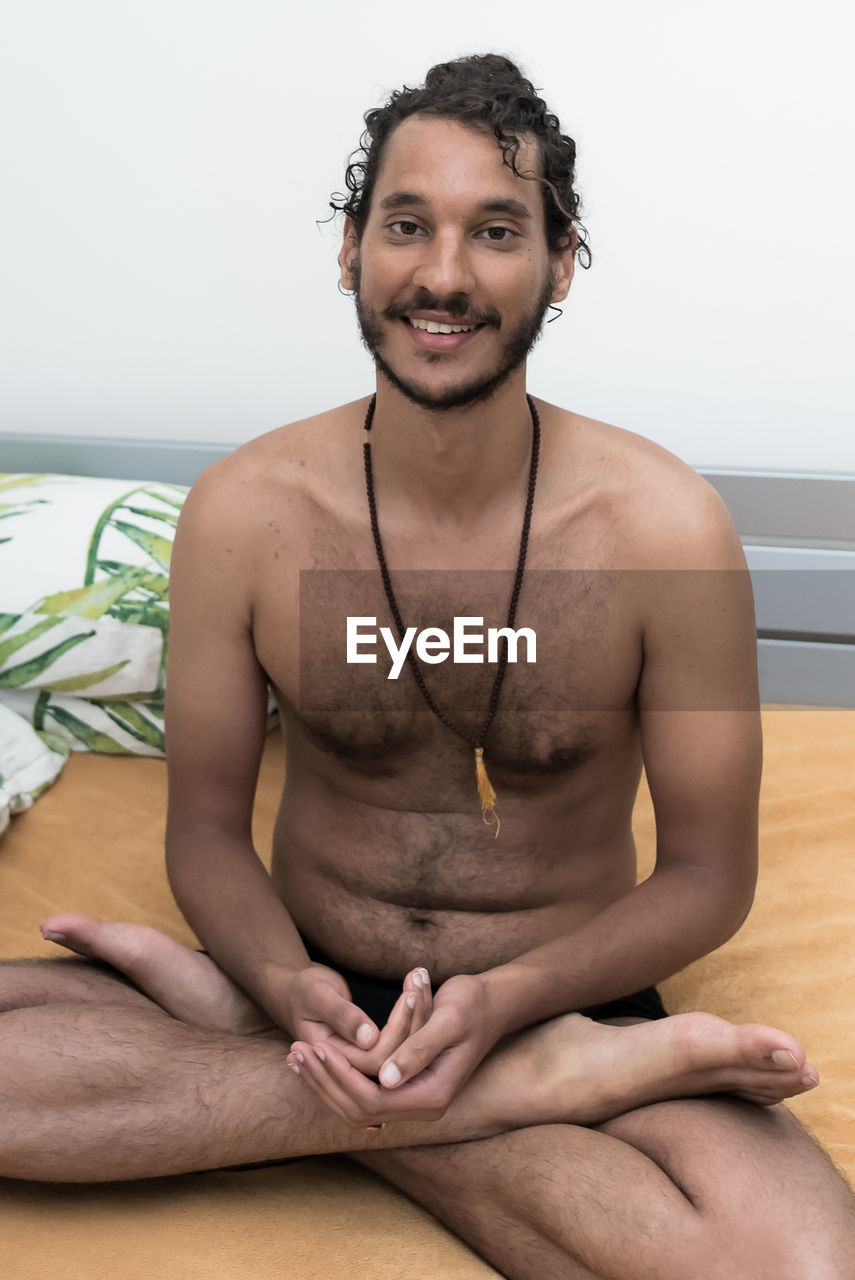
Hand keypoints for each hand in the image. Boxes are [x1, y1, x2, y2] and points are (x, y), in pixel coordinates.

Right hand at [285, 962, 432, 1074]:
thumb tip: (369, 1038)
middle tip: (420, 978)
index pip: (376, 1059)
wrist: (301, 992)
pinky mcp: (377, 1050)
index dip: (397, 1029)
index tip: (409, 994)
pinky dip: (414, 1012)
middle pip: (396, 1056)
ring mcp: (366, 1061)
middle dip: (414, 1017)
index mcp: (334, 1061)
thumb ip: (341, 1015)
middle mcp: (353, 1067)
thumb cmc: (305, 989)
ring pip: (404, 1048)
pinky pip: (403, 1039)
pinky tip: (418, 987)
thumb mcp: (317, 995)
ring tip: (420, 975)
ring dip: (418, 1011)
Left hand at [287, 972, 497, 1126]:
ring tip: (295, 1055)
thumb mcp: (447, 1020)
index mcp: (433, 1096)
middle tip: (295, 1050)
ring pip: (356, 1105)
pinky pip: (364, 1092)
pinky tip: (316, 1058)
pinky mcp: (405, 1087)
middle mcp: (423, 1106)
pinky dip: (337, 1077)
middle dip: (324, 1081)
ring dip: (324, 1081)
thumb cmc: (472, 1003)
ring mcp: (414, 1099)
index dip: (340, 1077)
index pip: (373, 1100)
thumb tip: (385, 1080)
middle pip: (359, 1109)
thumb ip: (417, 1050)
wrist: (492, 1002)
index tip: (316, 1048)